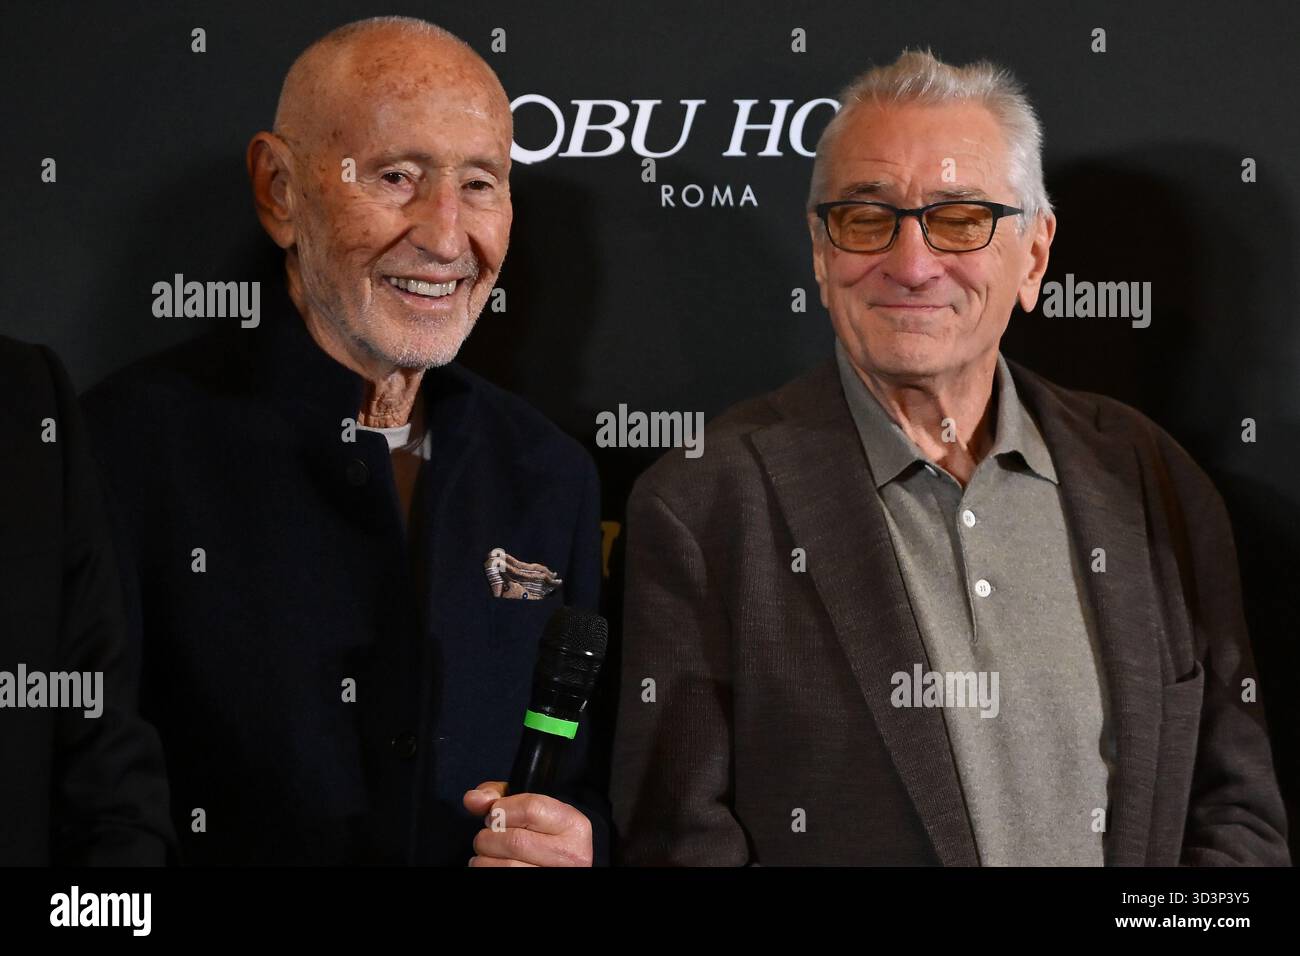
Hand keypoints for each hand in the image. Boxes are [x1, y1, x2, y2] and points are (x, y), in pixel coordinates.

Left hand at [463, 780, 592, 866]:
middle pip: (514, 841)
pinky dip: (486, 870)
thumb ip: (499, 797)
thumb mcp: (531, 808)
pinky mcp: (537, 890)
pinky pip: (498, 878)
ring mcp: (554, 875)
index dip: (502, 810)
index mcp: (572, 825)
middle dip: (488, 836)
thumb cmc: (542, 834)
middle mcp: (569, 854)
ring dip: (484, 858)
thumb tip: (473, 799)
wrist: (559, 864)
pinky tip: (493, 865)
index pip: (530, 809)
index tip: (495, 815)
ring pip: (505, 866)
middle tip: (490, 836)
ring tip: (489, 852)